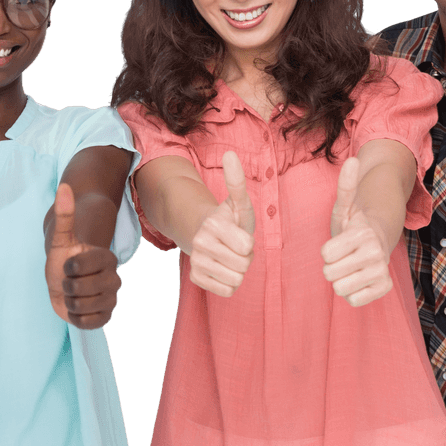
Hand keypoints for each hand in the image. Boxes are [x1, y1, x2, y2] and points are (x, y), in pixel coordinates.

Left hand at [45, 183, 121, 328]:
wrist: (63, 281)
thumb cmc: (63, 258)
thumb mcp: (61, 238)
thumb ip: (64, 214)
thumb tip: (64, 187)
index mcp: (106, 258)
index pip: (86, 263)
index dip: (71, 266)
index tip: (67, 264)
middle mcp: (114, 278)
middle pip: (85, 287)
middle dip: (68, 285)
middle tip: (68, 282)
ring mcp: (111, 298)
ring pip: (87, 305)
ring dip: (71, 302)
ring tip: (71, 295)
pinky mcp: (106, 316)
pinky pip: (92, 322)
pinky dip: (79, 318)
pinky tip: (76, 308)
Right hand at [188, 151, 254, 297]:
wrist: (205, 235)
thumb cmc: (229, 219)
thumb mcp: (238, 202)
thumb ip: (237, 182)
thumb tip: (230, 154)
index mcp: (213, 224)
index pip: (247, 247)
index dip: (249, 243)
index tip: (240, 234)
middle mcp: (200, 244)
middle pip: (243, 265)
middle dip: (245, 257)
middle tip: (235, 247)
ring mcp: (196, 262)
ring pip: (236, 280)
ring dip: (238, 270)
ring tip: (230, 256)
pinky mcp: (196, 279)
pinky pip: (228, 291)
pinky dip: (230, 282)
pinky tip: (222, 268)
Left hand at [321, 157, 393, 305]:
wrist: (377, 242)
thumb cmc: (354, 225)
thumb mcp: (344, 206)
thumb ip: (345, 186)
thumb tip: (352, 159)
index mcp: (364, 233)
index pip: (326, 253)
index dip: (327, 250)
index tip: (338, 243)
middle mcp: (377, 253)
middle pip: (329, 273)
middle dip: (332, 265)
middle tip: (344, 256)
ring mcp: (382, 273)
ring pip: (339, 288)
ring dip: (341, 279)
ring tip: (350, 266)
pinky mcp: (384, 289)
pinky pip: (353, 301)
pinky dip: (352, 292)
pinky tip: (359, 278)